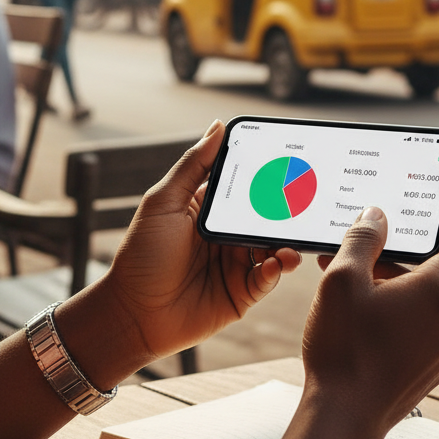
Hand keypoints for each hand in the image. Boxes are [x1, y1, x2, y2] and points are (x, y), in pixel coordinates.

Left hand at [104, 120, 300, 361]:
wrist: (133, 313)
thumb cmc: (142, 253)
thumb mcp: (164, 201)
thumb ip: (194, 165)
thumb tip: (218, 125)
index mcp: (209, 208)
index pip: (245, 185)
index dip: (265, 175)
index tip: (289, 160)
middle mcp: (226, 233)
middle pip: (264, 216)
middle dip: (284, 209)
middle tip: (304, 200)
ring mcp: (236, 263)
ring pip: (272, 246)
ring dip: (286, 241)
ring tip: (292, 239)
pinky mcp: (242, 293)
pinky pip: (267, 277)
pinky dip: (276, 268)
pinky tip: (275, 263)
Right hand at [301, 183, 438, 438]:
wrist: (344, 418)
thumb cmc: (345, 351)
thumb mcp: (342, 280)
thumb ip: (362, 239)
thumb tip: (376, 216)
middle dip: (409, 244)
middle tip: (374, 233)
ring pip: (433, 291)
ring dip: (400, 274)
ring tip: (354, 272)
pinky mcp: (436, 361)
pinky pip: (428, 317)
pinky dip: (403, 300)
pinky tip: (363, 303)